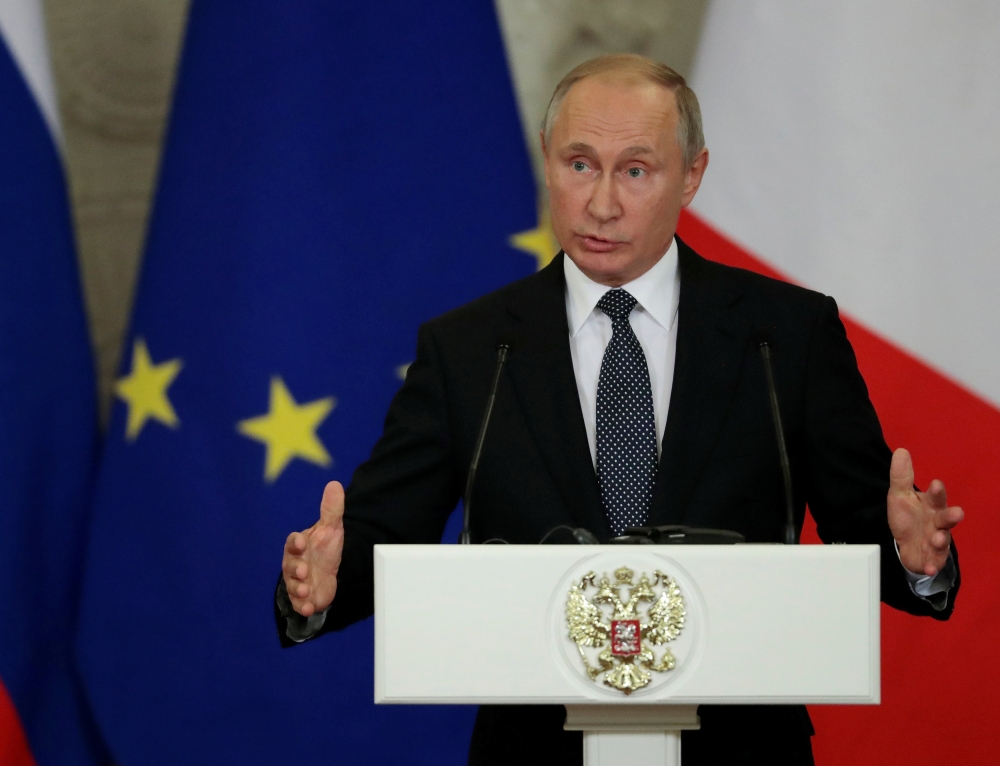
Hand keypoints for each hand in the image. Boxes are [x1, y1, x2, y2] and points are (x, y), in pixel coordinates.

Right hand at [282, 481, 344, 616]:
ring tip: (306, 590)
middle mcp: (294, 564)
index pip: (293, 543)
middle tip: (303, 571)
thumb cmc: (325, 548)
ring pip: (293, 586)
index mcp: (298, 546)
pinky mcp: (303, 598)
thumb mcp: (331, 528)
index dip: (295, 543)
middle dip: (295, 569)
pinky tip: (308, 607)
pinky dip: (302, 606)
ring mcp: (298, 582)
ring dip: (298, 588)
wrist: (330, 571)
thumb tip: (334, 484)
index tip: (302, 542)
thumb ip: (331, 509)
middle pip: (290, 566)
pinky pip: (299, 603)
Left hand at [887, 448, 963, 576]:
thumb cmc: (907, 517)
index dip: (937, 492)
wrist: (905, 544)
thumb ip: (901, 476)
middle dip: (951, 516)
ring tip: (936, 538)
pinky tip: (930, 568)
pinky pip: (933, 563)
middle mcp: (937, 523)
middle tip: (957, 512)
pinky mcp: (931, 558)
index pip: (936, 497)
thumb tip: (901, 451)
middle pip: (946, 519)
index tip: (935, 484)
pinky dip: (932, 565)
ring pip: (942, 541)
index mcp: (931, 506)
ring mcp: (936, 541)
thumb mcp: (900, 495)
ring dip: (940, 540)